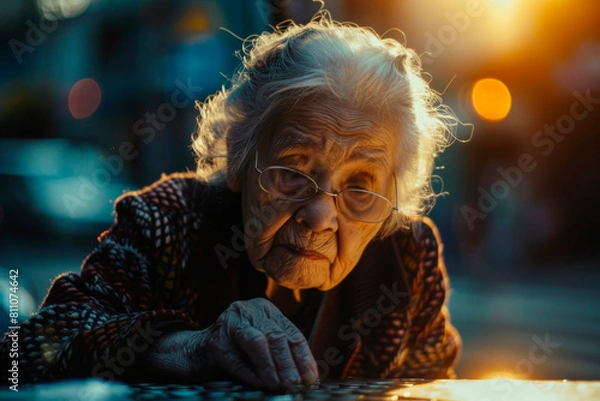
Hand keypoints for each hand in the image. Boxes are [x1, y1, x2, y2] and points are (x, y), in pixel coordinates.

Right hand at [193, 298, 318, 389]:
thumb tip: (308, 377)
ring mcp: (229, 323)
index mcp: (265, 309)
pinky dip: (251, 375)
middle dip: (289, 363)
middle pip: (275, 336)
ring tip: (279, 386)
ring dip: (271, 367)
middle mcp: (247, 311)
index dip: (303, 356)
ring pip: (257, 342)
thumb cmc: (236, 351)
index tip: (311, 377)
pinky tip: (261, 384)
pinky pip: (237, 360)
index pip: (291, 332)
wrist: (196, 352)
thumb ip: (283, 354)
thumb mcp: (263, 346)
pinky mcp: (215, 342)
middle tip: (296, 384)